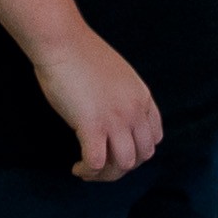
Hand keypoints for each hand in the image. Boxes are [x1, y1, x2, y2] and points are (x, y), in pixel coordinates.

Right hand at [34, 32, 163, 181]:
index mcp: (143, 97)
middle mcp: (135, 111)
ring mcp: (115, 119)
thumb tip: (113, 115)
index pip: (155, 137)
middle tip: (102, 166)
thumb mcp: (118, 75)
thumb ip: (122, 97)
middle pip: (142, 156)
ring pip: (124, 164)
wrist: (63, 42)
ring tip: (88, 170)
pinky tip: (77, 167)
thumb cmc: (81, 54)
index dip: (137, 151)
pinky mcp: (92, 126)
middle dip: (122, 166)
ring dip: (106, 174)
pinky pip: (97, 163)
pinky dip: (88, 171)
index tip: (117, 151)